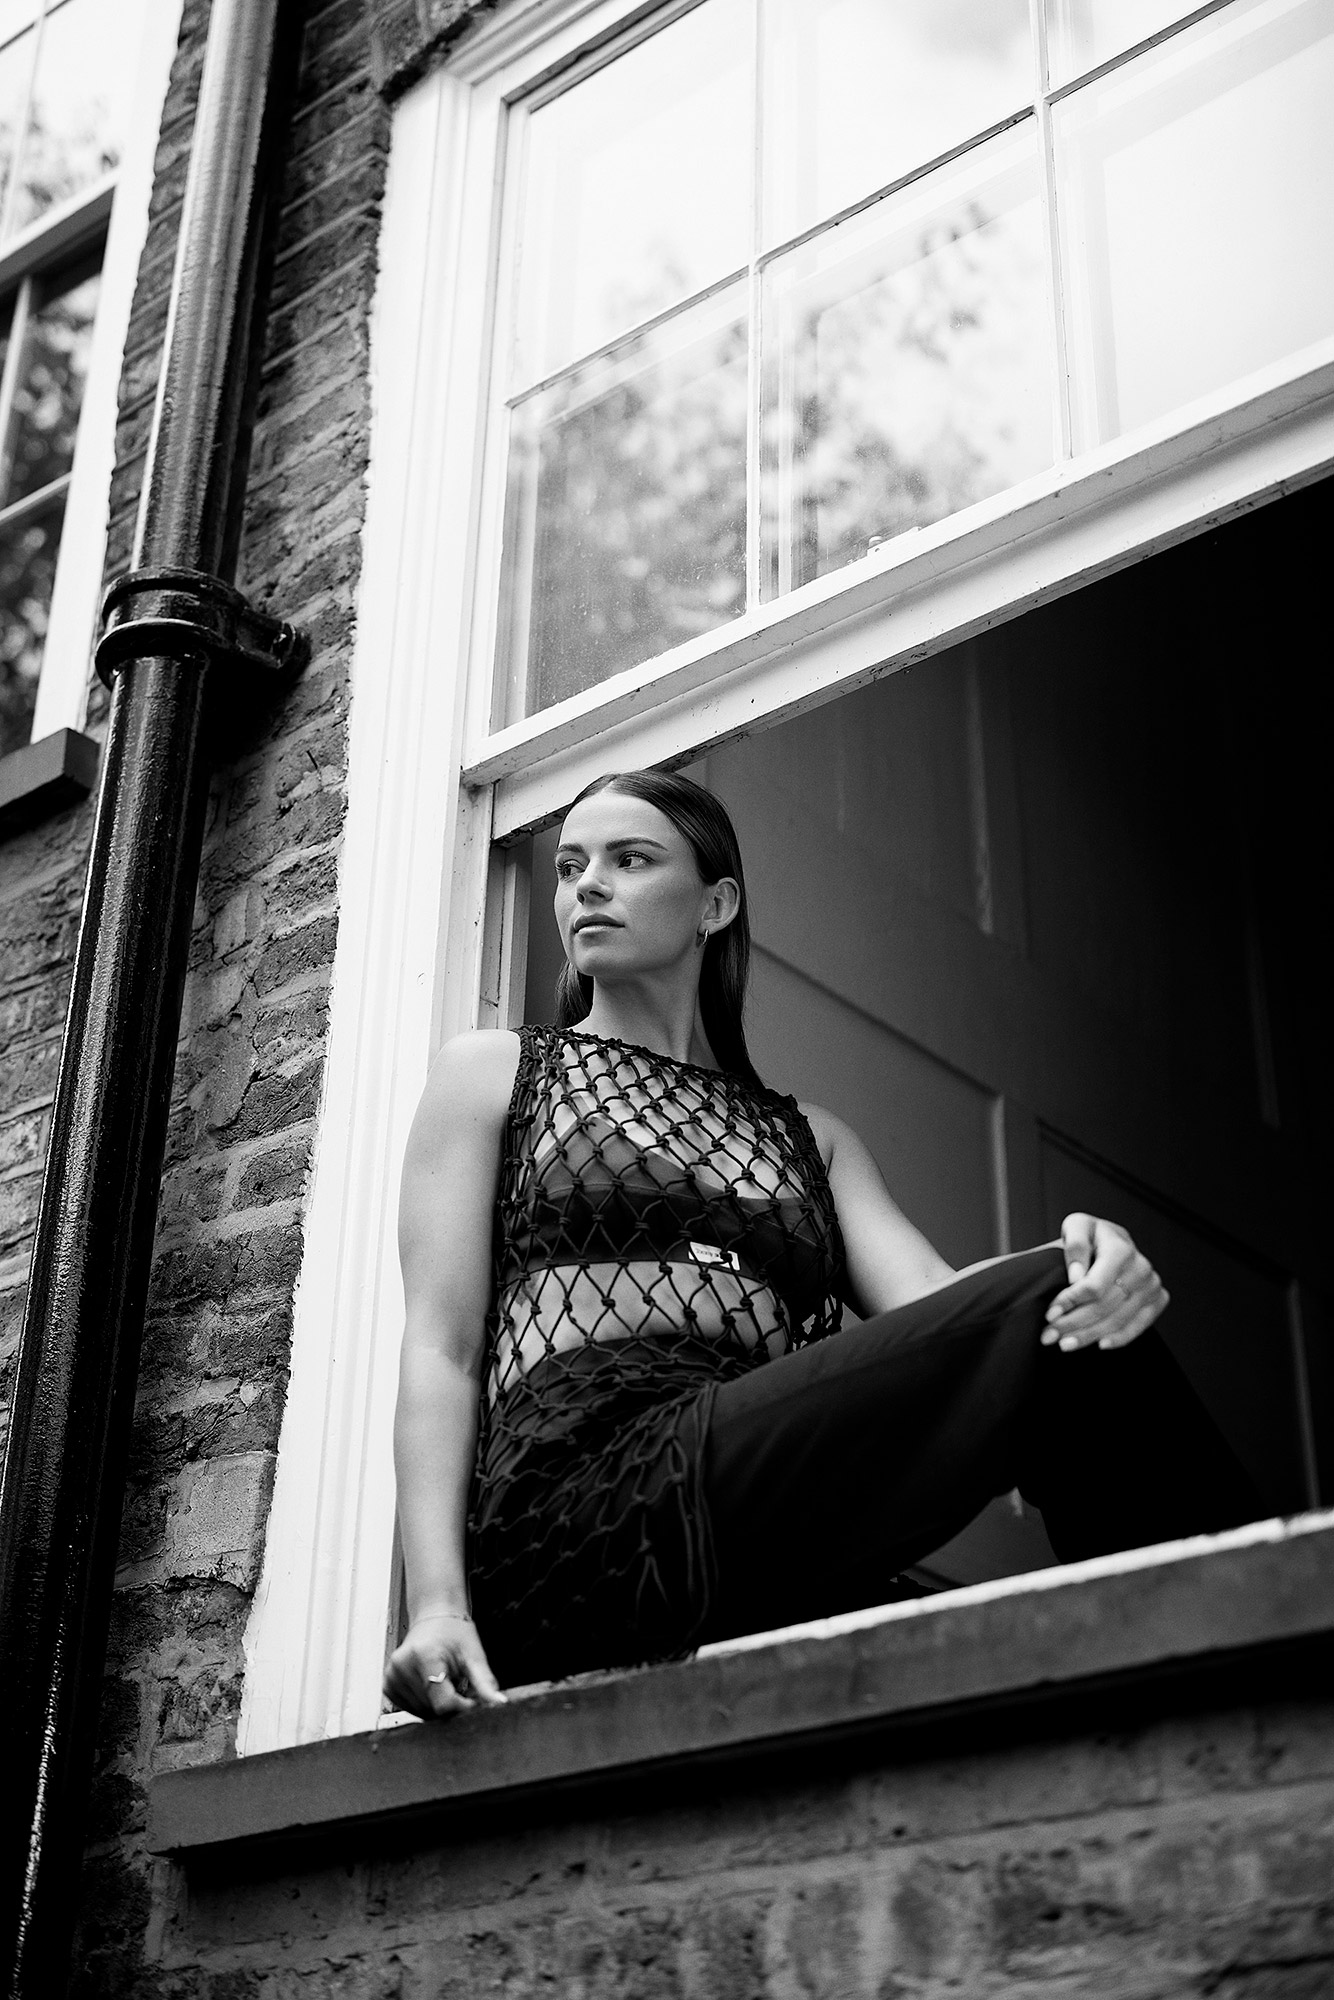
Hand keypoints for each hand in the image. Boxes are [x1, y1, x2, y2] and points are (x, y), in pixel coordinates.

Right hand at [383, 1611, 506, 1718]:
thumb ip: (485, 1682)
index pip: (444, 1703)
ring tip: (446, 1683)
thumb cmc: (453, 1632)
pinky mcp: (387, 1685)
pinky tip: (431, 1686)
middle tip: (460, 1686)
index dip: (463, 1707)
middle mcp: (402, 1667)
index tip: (474, 1700)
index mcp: (423, 1656)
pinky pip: (410, 1709)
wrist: (434, 1617)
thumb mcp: (473, 1654)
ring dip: (438, 1706)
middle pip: (432, 1710)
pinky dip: (425, 1704)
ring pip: (422, 1713)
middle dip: (452, 1705)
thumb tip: (499, 1703)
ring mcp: (392, 1677)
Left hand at [1042, 1213, 1168, 1352]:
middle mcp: (1140, 1266)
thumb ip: (1075, 1247)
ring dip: (1089, 1335)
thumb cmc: (1089, 1237)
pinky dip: (1119, 1338)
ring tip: (1064, 1344)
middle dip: (1073, 1323)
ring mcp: (1151, 1284)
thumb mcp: (1075, 1229)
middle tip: (1049, 1336)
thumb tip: (1076, 1277)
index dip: (1071, 1302)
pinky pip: (1139, 1326)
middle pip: (1104, 1306)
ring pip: (1118, 1319)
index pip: (1095, 1285)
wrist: (1108, 1242)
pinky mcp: (1157, 1299)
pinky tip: (1099, 1344)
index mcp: (1120, 1246)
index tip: (1050, 1314)